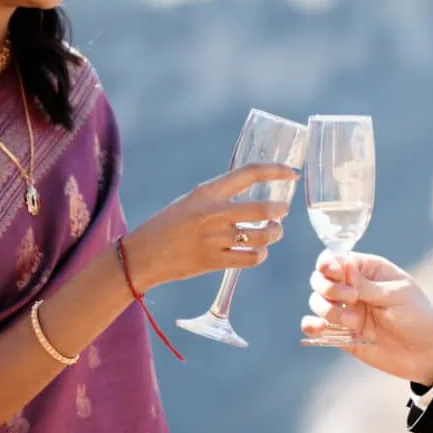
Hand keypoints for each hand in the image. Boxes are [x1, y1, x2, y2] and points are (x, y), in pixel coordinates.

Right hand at [123, 163, 294, 291]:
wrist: (142, 256)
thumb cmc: (165, 226)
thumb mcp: (189, 202)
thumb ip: (216, 198)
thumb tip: (247, 196)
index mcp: (206, 192)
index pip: (248, 173)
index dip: (275, 171)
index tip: (290, 172)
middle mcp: (213, 213)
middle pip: (262, 209)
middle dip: (279, 210)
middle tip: (282, 211)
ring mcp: (215, 238)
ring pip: (262, 236)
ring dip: (274, 233)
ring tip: (273, 232)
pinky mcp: (215, 261)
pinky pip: (251, 258)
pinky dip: (260, 254)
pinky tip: (258, 251)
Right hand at [303, 251, 432, 383]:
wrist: (426, 354)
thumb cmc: (417, 317)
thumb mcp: (395, 296)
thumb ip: (366, 284)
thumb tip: (340, 263)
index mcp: (368, 271)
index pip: (336, 259)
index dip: (328, 263)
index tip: (332, 272)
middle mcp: (353, 288)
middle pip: (320, 278)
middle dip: (328, 287)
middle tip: (352, 299)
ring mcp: (346, 311)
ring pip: (316, 301)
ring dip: (327, 309)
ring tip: (352, 322)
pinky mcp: (342, 334)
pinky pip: (316, 327)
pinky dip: (312, 326)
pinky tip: (319, 328)